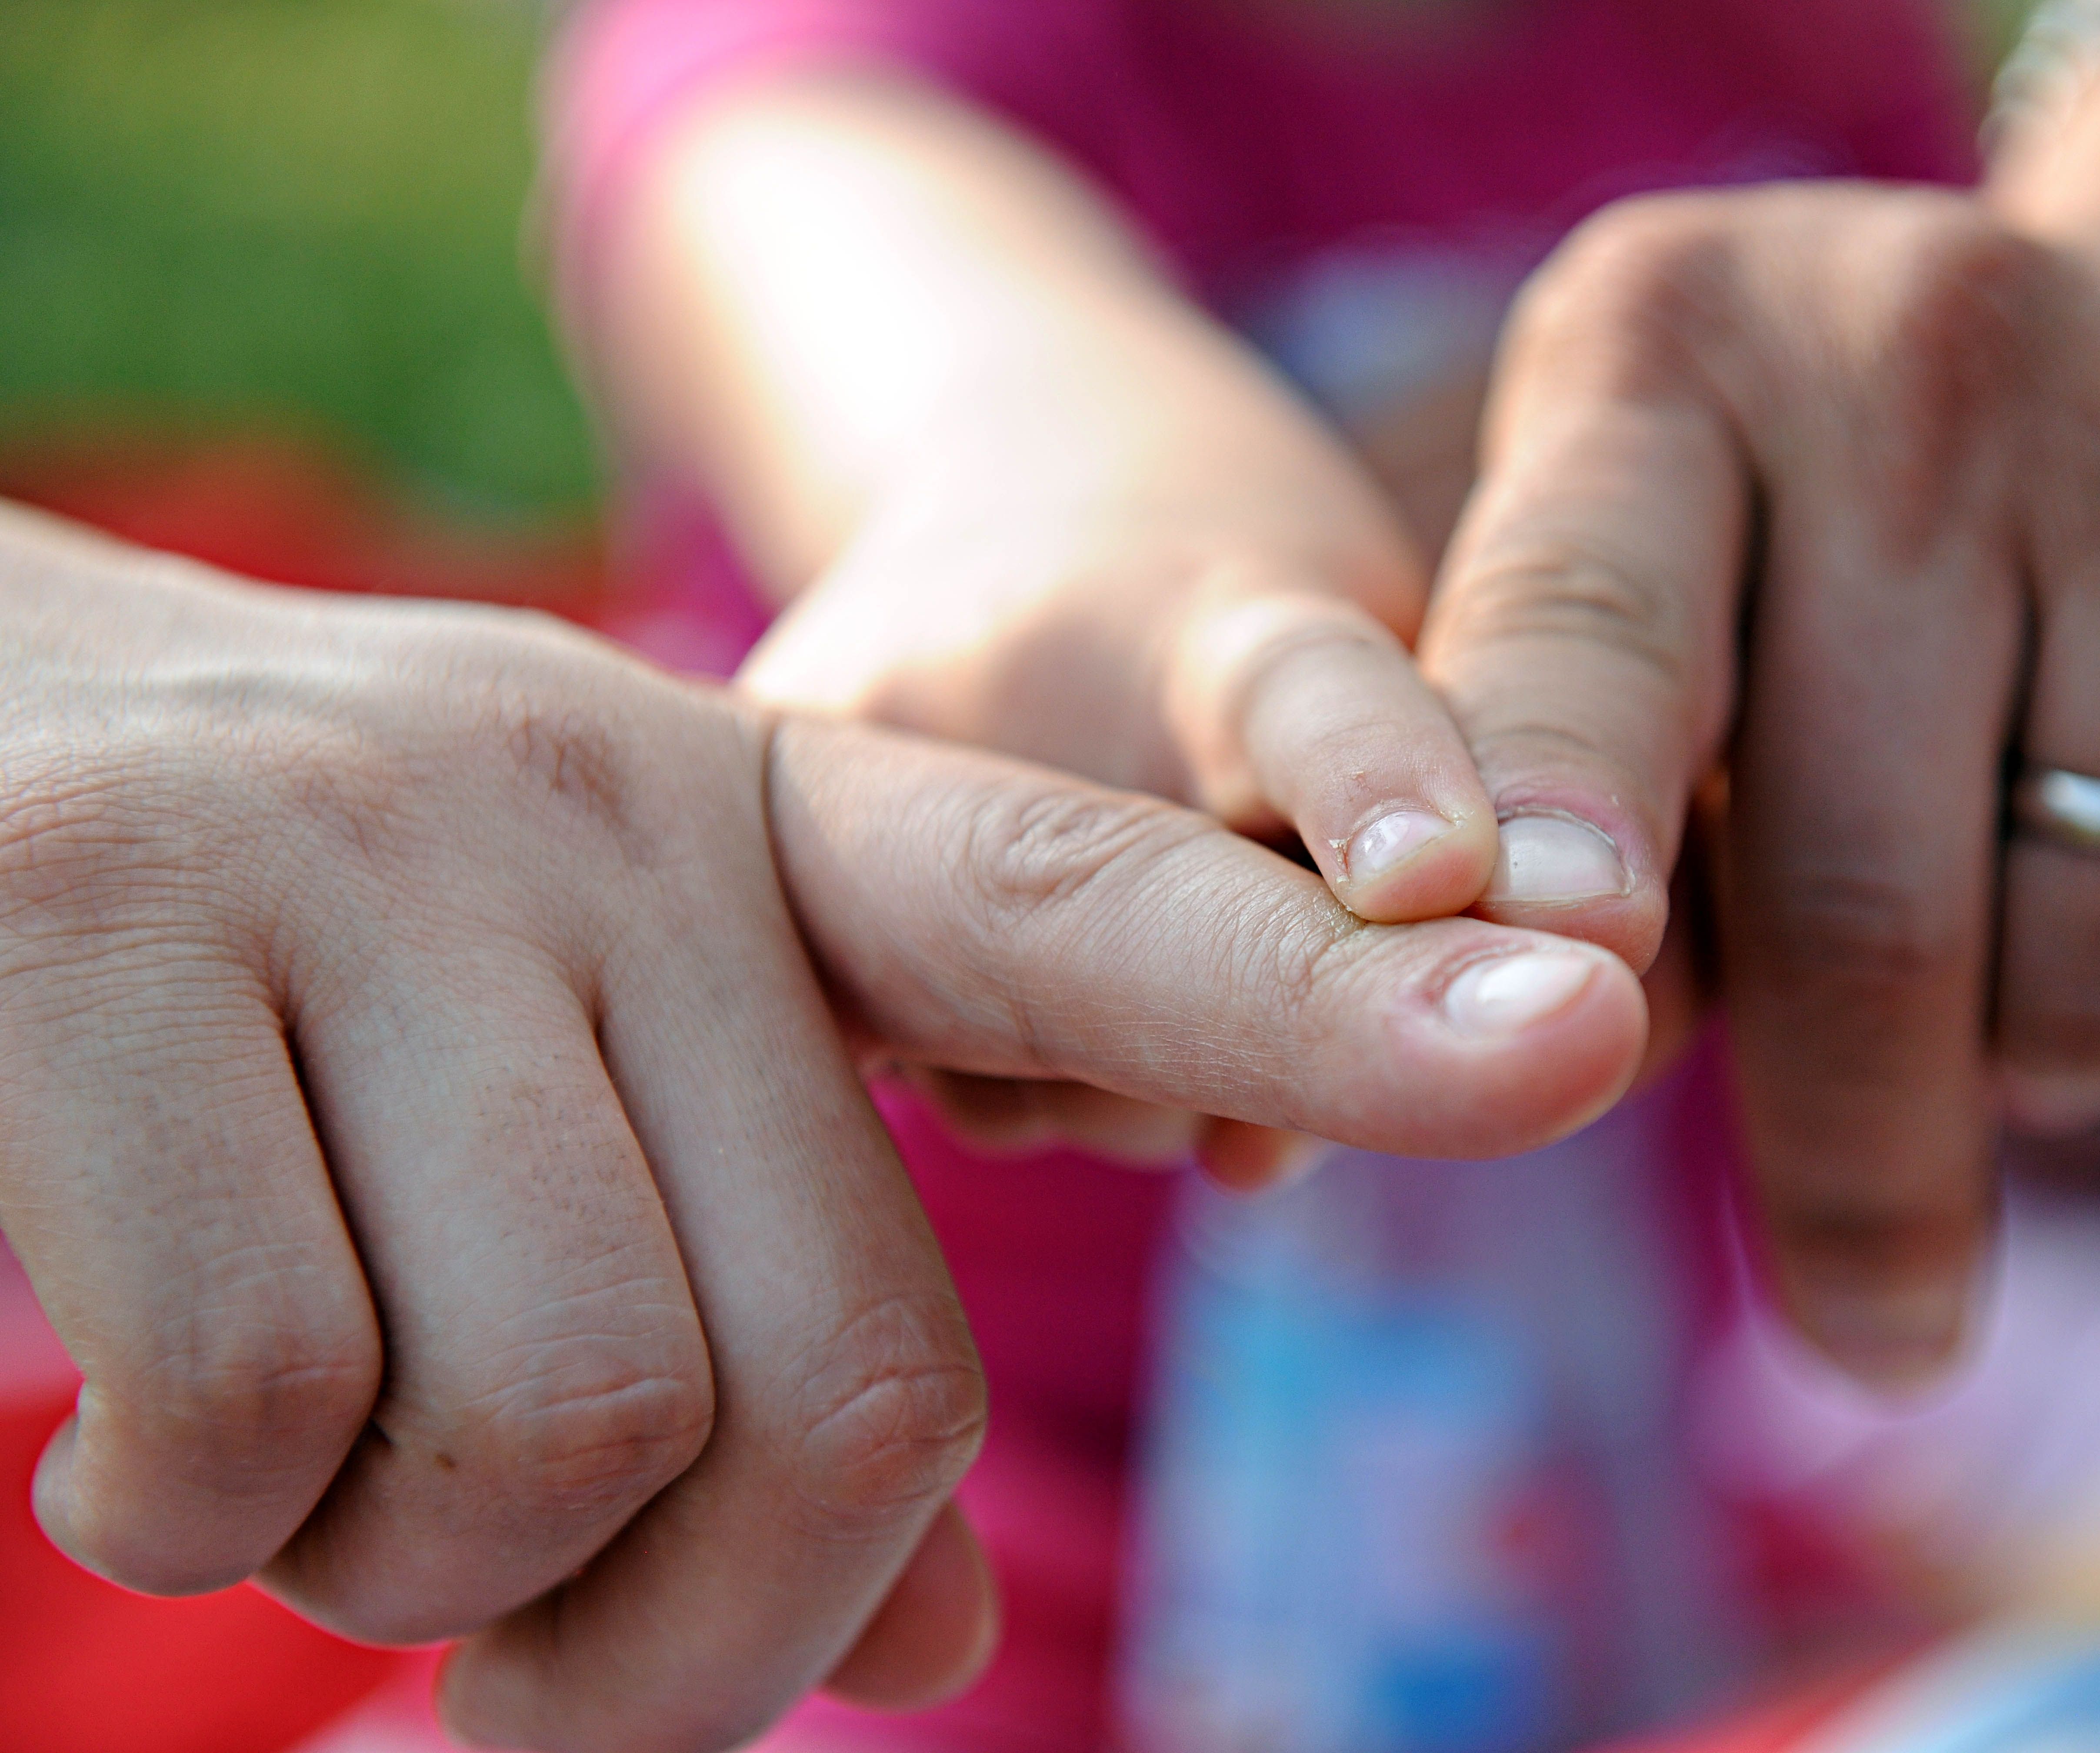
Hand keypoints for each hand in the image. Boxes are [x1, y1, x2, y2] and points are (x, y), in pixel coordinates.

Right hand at [0, 505, 1644, 1749]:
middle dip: (675, 1638)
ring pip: (570, 1418)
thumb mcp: (571, 1121)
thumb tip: (912, 1637)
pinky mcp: (92, 930)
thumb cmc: (281, 1021)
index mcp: (750, 834)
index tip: (1585, 1027)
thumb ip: (772, 1315)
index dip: (1353, 988)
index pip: (1105, 908)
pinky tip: (136, 1437)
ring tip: (309, 1495)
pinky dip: (210, 1520)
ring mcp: (348, 849)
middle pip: (832, 1367)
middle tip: (513, 1662)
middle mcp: (592, 803)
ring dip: (431, 1586)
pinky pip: (276, 1403)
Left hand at [1406, 21, 2099, 1380]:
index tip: (1530, 986)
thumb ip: (1565, 805)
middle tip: (1869, 1304)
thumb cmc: (1865, 529)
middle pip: (1863, 908)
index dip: (1555, 822)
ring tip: (2043, 952)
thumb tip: (1531, 1063)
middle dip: (1855, 1167)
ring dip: (2058, 1066)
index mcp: (1669, 355)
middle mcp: (1927, 355)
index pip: (1579, 633)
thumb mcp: (1663, 579)